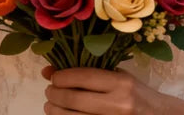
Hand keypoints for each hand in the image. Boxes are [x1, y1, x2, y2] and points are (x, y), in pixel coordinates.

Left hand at [42, 66, 163, 114]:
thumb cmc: (135, 94)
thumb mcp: (116, 77)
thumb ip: (86, 73)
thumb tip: (48, 71)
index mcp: (120, 84)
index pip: (81, 77)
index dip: (60, 77)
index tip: (54, 78)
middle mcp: (118, 104)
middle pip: (72, 99)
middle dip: (54, 95)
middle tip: (50, 92)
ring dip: (55, 111)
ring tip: (51, 106)